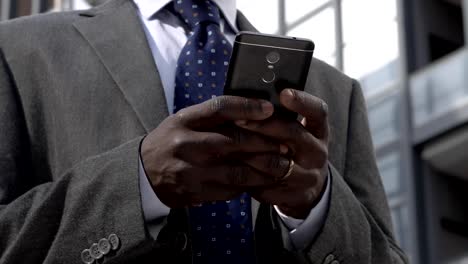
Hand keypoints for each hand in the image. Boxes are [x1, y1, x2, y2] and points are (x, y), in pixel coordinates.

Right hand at [141, 96, 287, 207]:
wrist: (144, 173)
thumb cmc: (173, 141)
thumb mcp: (185, 121)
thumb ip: (213, 117)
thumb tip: (253, 110)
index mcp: (185, 120)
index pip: (219, 108)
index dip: (247, 107)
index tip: (269, 109)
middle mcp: (186, 143)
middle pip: (234, 141)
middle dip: (265, 143)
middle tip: (285, 144)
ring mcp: (190, 170)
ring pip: (237, 171)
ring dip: (263, 169)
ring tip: (281, 166)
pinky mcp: (194, 192)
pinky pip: (229, 190)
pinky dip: (248, 185)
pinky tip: (260, 181)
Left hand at [235, 89, 328, 218]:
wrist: (307, 189)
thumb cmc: (293, 149)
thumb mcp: (296, 132)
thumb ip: (280, 117)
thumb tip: (250, 99)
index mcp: (319, 131)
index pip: (318, 111)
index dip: (302, 102)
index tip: (283, 93)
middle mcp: (318, 152)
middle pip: (293, 133)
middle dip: (263, 125)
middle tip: (238, 119)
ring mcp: (308, 176)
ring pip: (276, 163)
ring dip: (250, 153)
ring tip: (228, 144)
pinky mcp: (295, 196)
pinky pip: (267, 186)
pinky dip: (248, 176)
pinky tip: (231, 168)